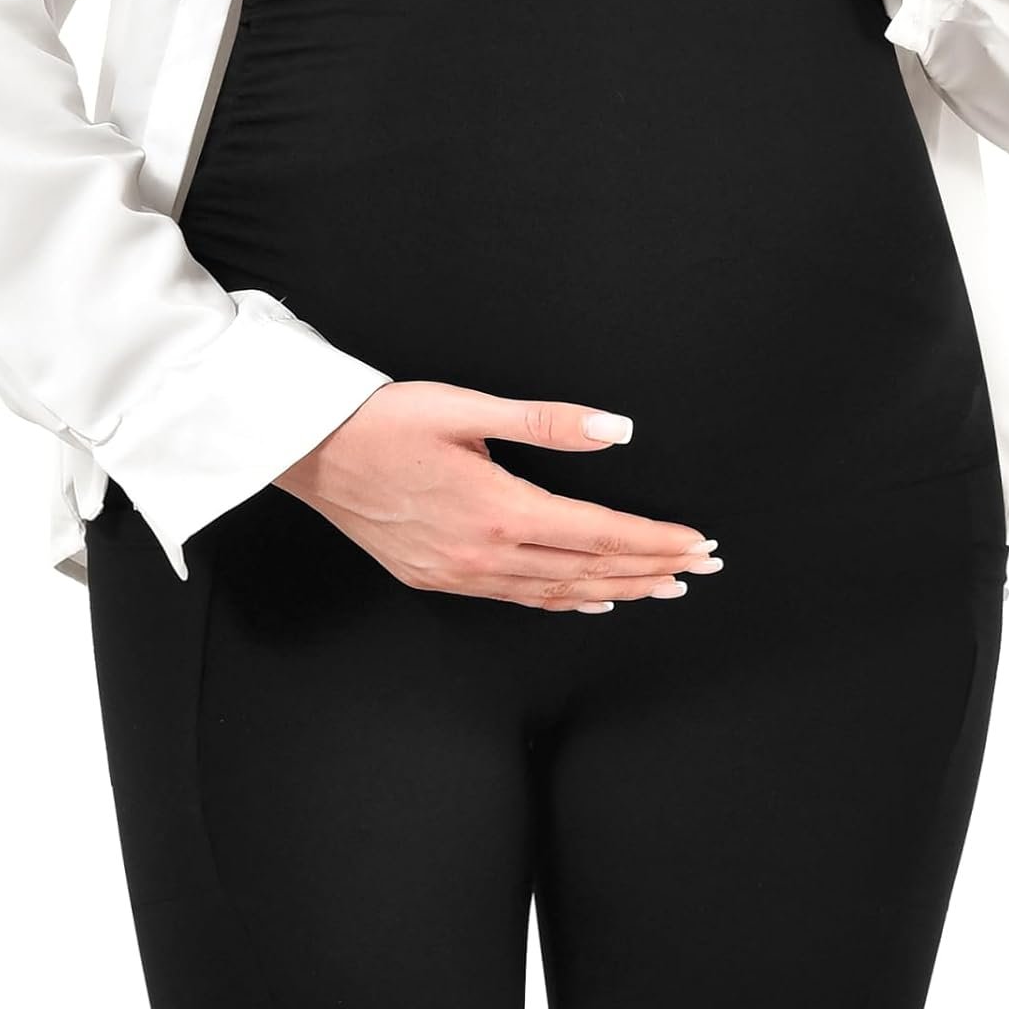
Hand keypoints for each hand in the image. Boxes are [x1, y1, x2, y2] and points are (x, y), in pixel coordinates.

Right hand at [272, 380, 722, 612]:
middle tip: (699, 568)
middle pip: (588, 570)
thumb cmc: (383, 422)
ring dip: (615, 589)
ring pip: (556, 592)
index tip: (696, 543)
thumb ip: (548, 423)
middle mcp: (484, 554)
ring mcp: (459, 574)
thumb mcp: (468, 408)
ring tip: (661, 587)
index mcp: (499, 509)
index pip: (599, 533)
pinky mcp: (437, 579)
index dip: (654, 541)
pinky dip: (563, 600)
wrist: (309, 452)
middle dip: (650, 569)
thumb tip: (615, 429)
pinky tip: (589, 599)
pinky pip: (516, 599)